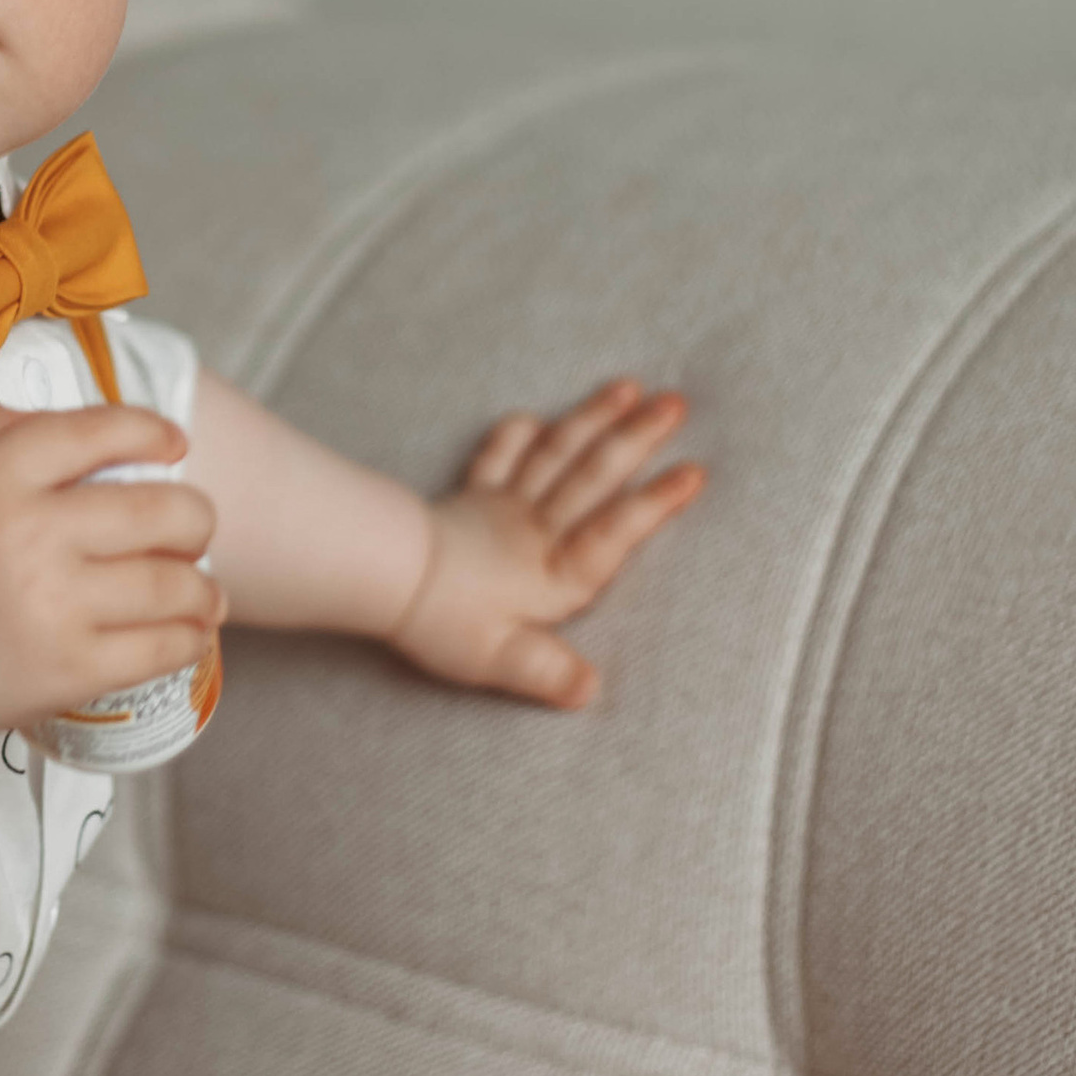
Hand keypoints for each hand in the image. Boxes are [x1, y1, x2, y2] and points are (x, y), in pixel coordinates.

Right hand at [0, 401, 221, 749]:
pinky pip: (162, 647)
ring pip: (174, 584)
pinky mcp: (69, 671)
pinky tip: (192, 629)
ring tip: (203, 588)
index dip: (153, 432)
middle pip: (161, 510)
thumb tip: (103, 431)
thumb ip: (8, 428)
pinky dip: (191, 635)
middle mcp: (29, 534)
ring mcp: (53, 607)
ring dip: (202, 583)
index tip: (174, 445)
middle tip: (193, 526)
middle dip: (195, 515)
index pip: (104, 433)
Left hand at [389, 380, 702, 708]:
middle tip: (676, 404)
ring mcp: (502, 506)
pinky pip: (497, 455)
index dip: (655, 503)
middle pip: (594, 476)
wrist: (381, 575)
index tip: (694, 471)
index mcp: (555, 572)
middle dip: (637, 438)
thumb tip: (589, 689)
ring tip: (628, 387)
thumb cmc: (443, 622)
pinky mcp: (469, 498)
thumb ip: (547, 672)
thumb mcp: (498, 660)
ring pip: (556, 454)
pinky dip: (517, 433)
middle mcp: (537, 529)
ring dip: (592, 418)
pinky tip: (534, 416)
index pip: (616, 531)